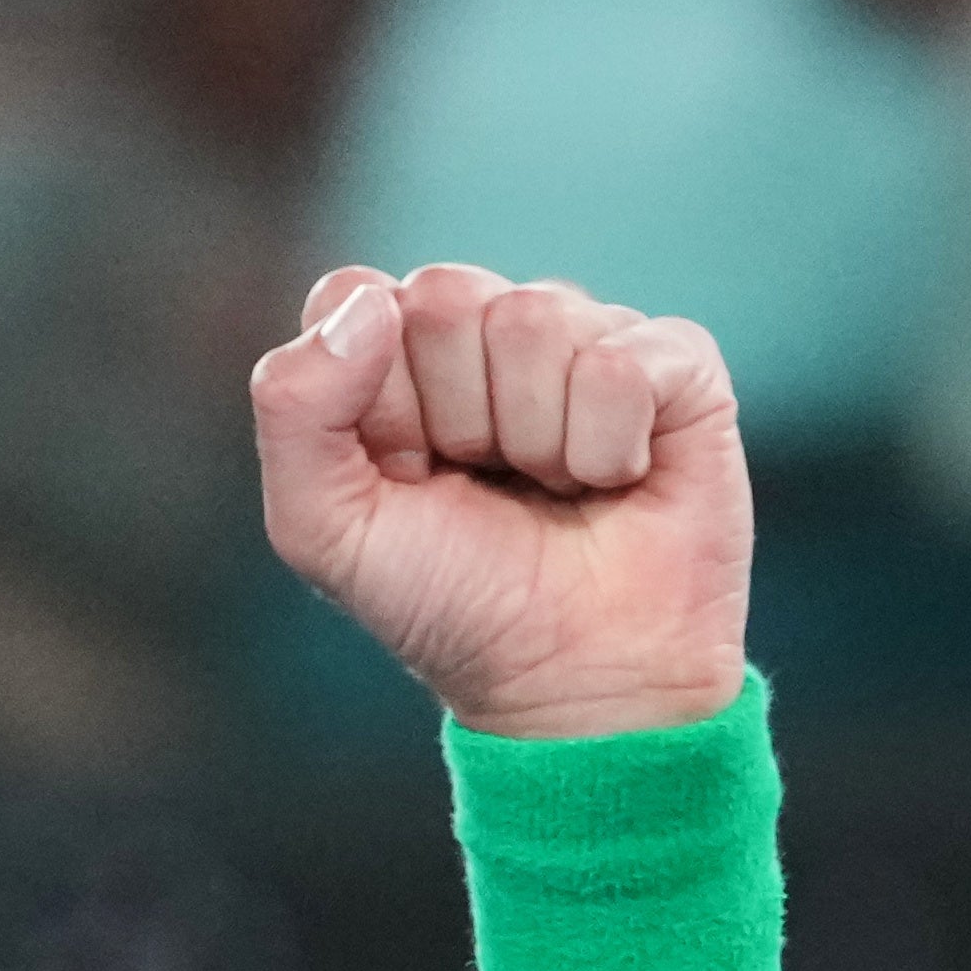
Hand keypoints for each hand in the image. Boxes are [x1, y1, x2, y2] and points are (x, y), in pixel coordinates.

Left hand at [250, 263, 750, 738]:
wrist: (569, 677)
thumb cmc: (445, 601)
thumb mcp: (322, 526)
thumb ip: (295, 408)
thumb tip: (370, 301)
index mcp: (393, 352)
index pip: (354, 294)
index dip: (373, 397)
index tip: (400, 471)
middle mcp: (487, 330)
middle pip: (446, 294)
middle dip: (453, 413)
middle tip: (481, 482)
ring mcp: (584, 337)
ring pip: (535, 319)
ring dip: (534, 438)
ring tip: (550, 490)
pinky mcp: (675, 364)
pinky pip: (622, 361)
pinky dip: (607, 447)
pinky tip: (615, 483)